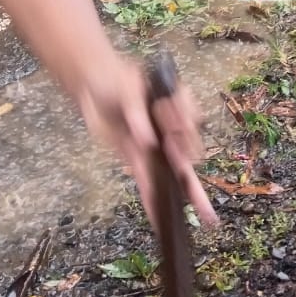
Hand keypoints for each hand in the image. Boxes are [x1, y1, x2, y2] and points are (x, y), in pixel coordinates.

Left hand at [76, 56, 217, 231]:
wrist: (92, 87)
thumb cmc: (115, 79)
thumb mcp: (127, 87)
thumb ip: (136, 112)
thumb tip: (147, 141)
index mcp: (174, 102)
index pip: (189, 118)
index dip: (185, 129)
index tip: (177, 133)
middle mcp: (169, 127)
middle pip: (186, 150)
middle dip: (188, 167)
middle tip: (188, 180)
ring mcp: (154, 145)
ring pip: (173, 172)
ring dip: (186, 193)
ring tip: (203, 215)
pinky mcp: (137, 159)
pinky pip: (147, 180)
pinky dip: (153, 199)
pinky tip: (161, 216)